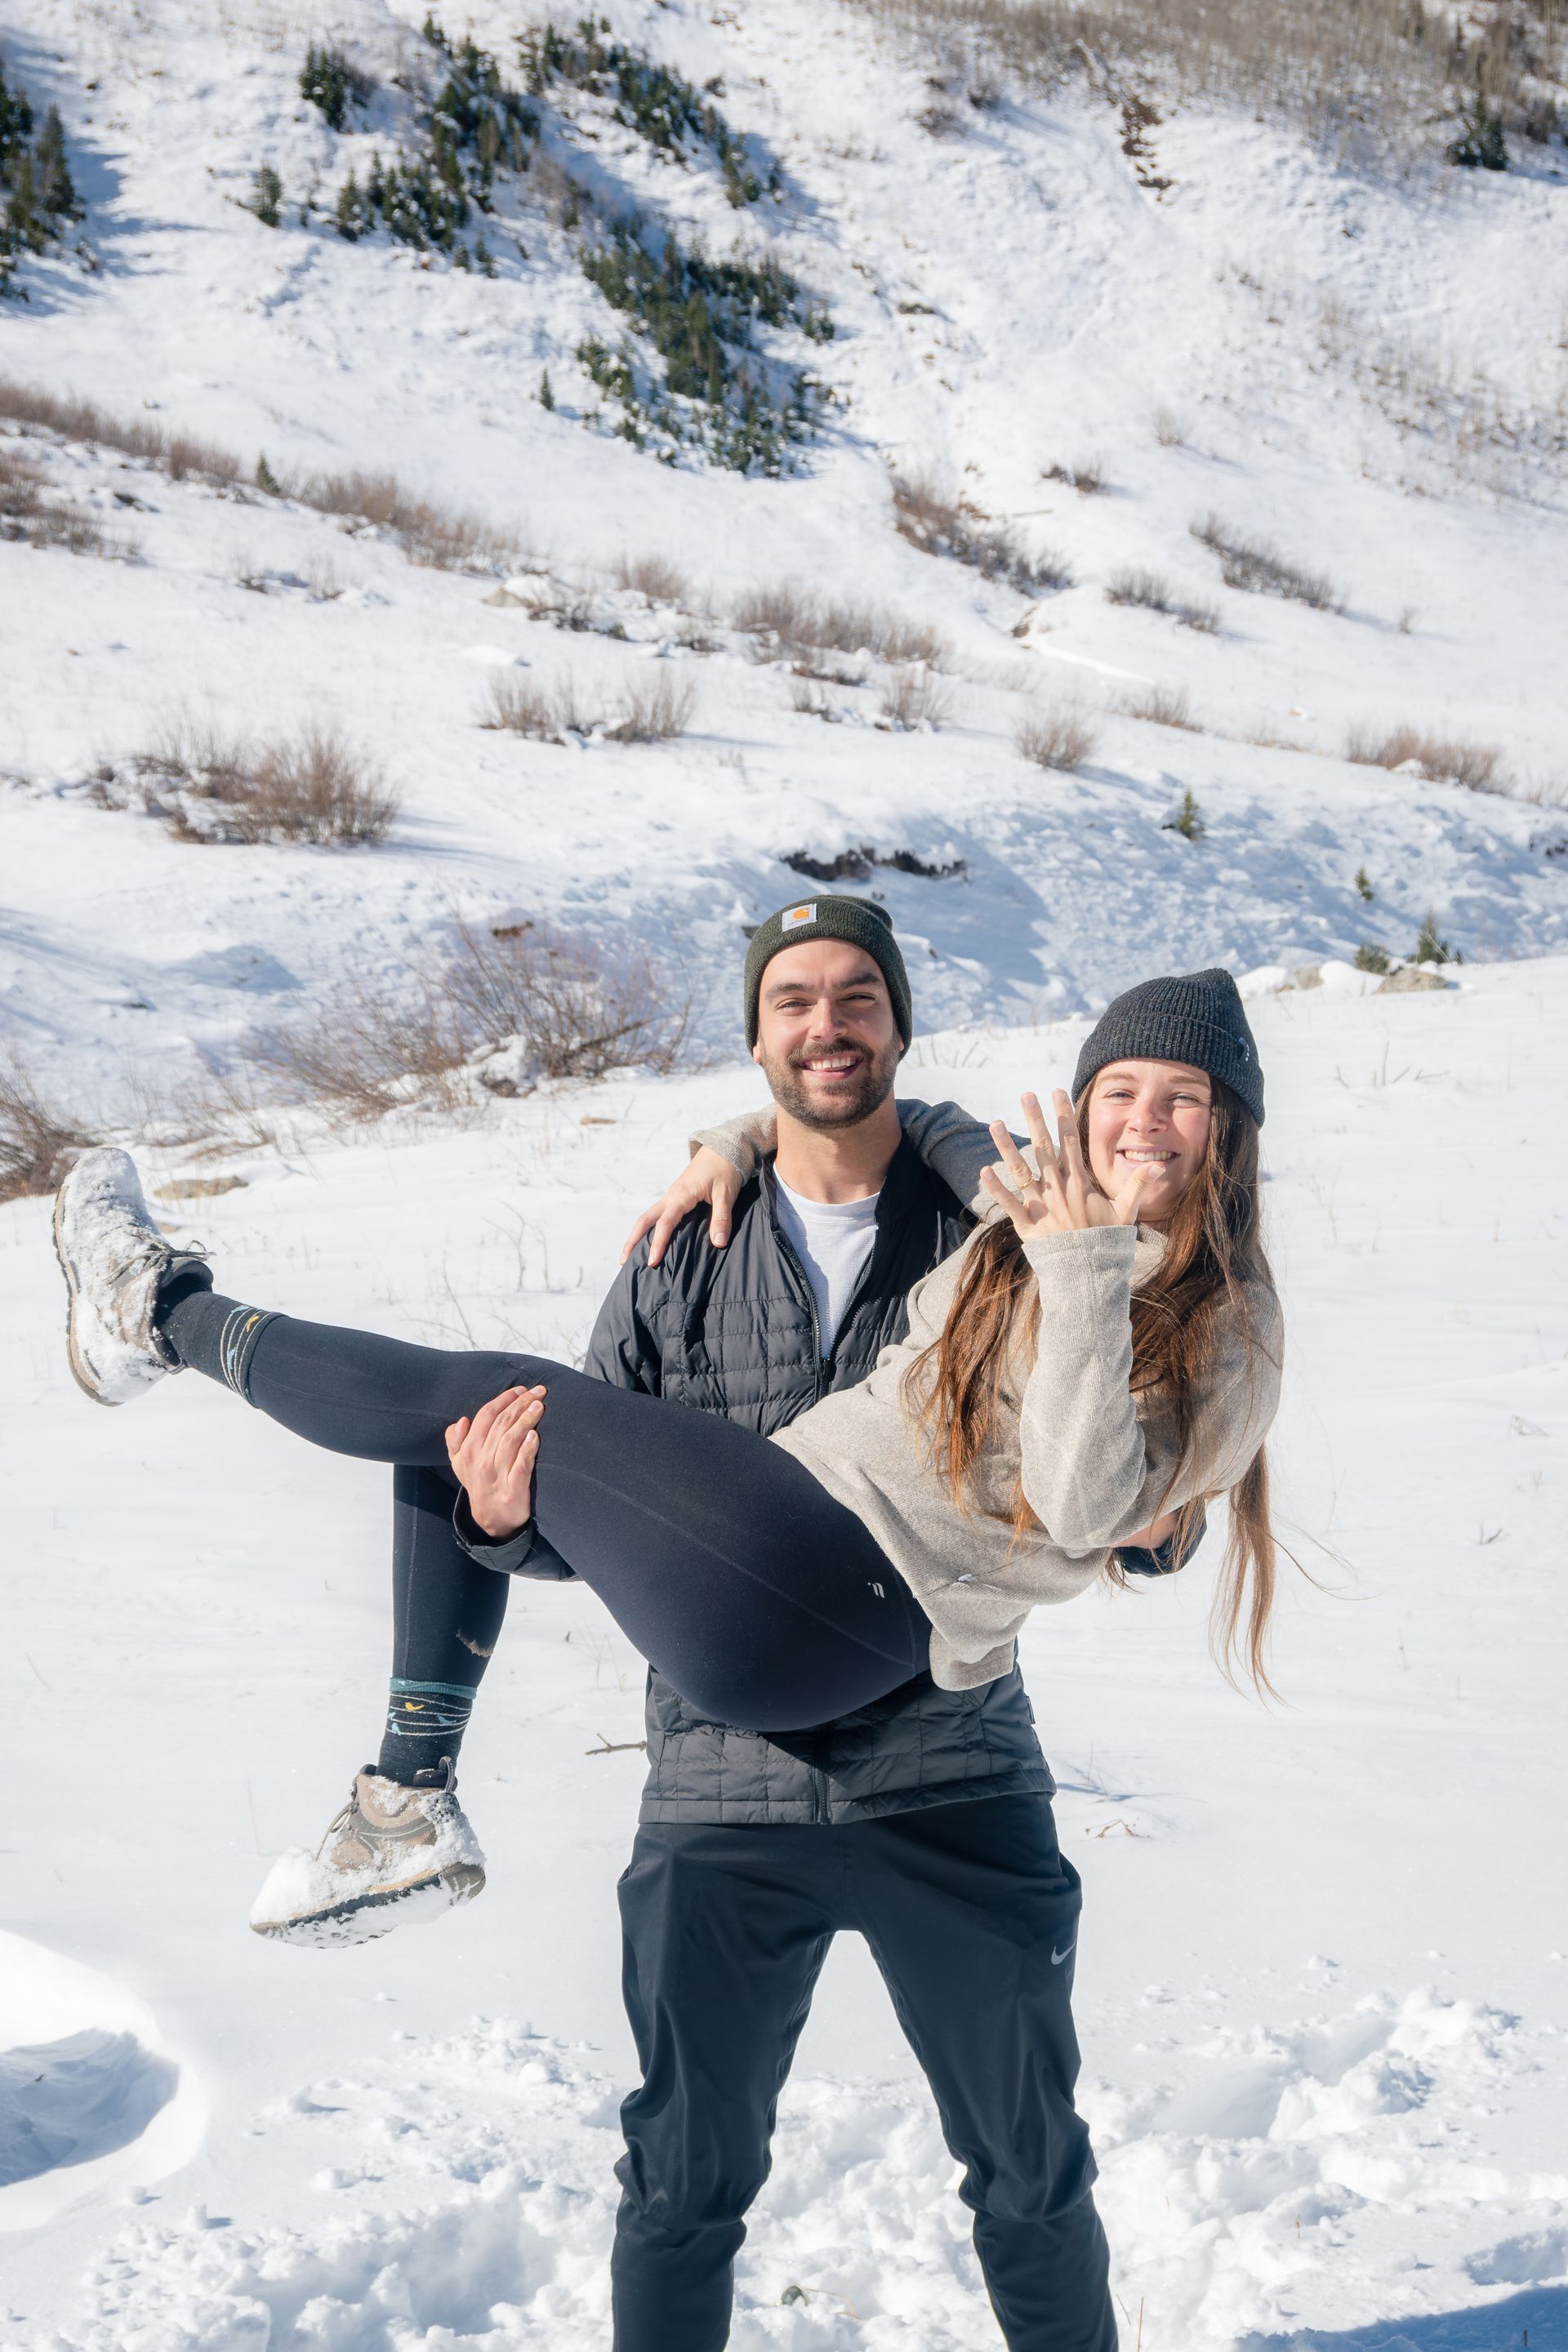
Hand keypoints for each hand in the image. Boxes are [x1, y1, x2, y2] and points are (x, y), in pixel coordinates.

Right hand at [446, 1385, 545, 1539]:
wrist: (491, 1519)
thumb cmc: (479, 1483)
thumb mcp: (459, 1464)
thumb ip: (455, 1441)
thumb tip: (461, 1421)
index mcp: (467, 1451)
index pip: (486, 1416)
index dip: (504, 1399)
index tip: (520, 1390)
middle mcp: (480, 1461)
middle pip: (501, 1423)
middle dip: (520, 1403)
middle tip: (538, 1392)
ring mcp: (497, 1475)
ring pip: (512, 1440)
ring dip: (526, 1419)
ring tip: (539, 1406)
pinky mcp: (513, 1489)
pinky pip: (522, 1465)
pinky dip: (528, 1448)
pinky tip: (535, 1435)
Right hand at [621, 1145, 743, 1266]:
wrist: (724, 1147)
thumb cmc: (726, 1168)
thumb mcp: (727, 1193)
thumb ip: (722, 1218)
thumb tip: (718, 1243)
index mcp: (681, 1194)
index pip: (665, 1223)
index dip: (658, 1243)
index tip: (652, 1262)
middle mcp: (671, 1195)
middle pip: (645, 1220)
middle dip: (632, 1240)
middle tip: (622, 1262)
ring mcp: (672, 1196)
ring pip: (649, 1217)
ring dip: (638, 1235)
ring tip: (630, 1256)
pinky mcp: (676, 1197)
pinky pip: (658, 1214)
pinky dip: (650, 1229)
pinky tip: (651, 1241)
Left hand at [979, 1090, 1153, 1237]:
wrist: (1089, 1274)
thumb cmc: (1106, 1241)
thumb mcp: (1126, 1212)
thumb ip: (1139, 1185)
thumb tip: (1160, 1164)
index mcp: (1079, 1182)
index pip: (1070, 1141)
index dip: (1064, 1115)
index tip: (1057, 1092)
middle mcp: (1058, 1189)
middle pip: (1044, 1147)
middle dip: (1035, 1119)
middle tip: (1026, 1094)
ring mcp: (1041, 1206)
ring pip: (1021, 1170)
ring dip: (1007, 1147)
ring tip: (995, 1124)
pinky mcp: (1027, 1225)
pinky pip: (1009, 1205)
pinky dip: (996, 1189)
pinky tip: (983, 1171)